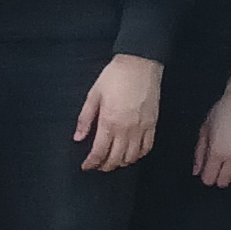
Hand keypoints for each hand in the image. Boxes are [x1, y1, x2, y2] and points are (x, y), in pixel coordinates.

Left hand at [74, 53, 161, 172]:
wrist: (139, 64)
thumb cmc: (115, 76)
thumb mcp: (94, 94)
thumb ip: (85, 118)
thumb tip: (78, 137)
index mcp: (109, 121)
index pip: (99, 152)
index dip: (91, 163)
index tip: (86, 166)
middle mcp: (126, 129)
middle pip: (115, 159)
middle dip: (104, 166)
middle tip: (97, 165)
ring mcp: (141, 128)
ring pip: (131, 157)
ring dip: (121, 163)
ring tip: (113, 161)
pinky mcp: (152, 124)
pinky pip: (146, 148)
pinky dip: (138, 156)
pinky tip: (131, 154)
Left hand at [193, 90, 230, 187]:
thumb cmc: (224, 111)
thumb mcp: (205, 129)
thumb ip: (199, 152)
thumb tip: (196, 170)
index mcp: (217, 152)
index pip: (210, 179)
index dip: (206, 177)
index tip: (206, 172)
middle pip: (224, 182)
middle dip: (218, 177)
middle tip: (217, 167)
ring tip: (229, 163)